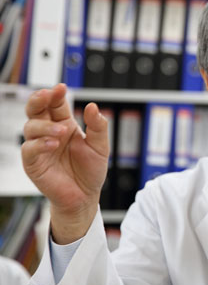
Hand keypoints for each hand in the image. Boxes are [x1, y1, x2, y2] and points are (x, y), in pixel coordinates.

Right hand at [21, 84, 108, 242]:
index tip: (60, 87)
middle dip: (38, 100)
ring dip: (44, 126)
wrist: (85, 197)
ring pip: (31, 127)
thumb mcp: (100, 146)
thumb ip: (98, 126)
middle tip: (46, 95)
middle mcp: (50, 133)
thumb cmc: (90, 171)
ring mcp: (40, 147)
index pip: (56, 104)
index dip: (56, 95)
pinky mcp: (34, 163)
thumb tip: (92, 106)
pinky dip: (40, 144)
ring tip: (61, 131)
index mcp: (65, 125)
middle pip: (36, 111)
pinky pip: (30, 149)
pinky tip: (53, 143)